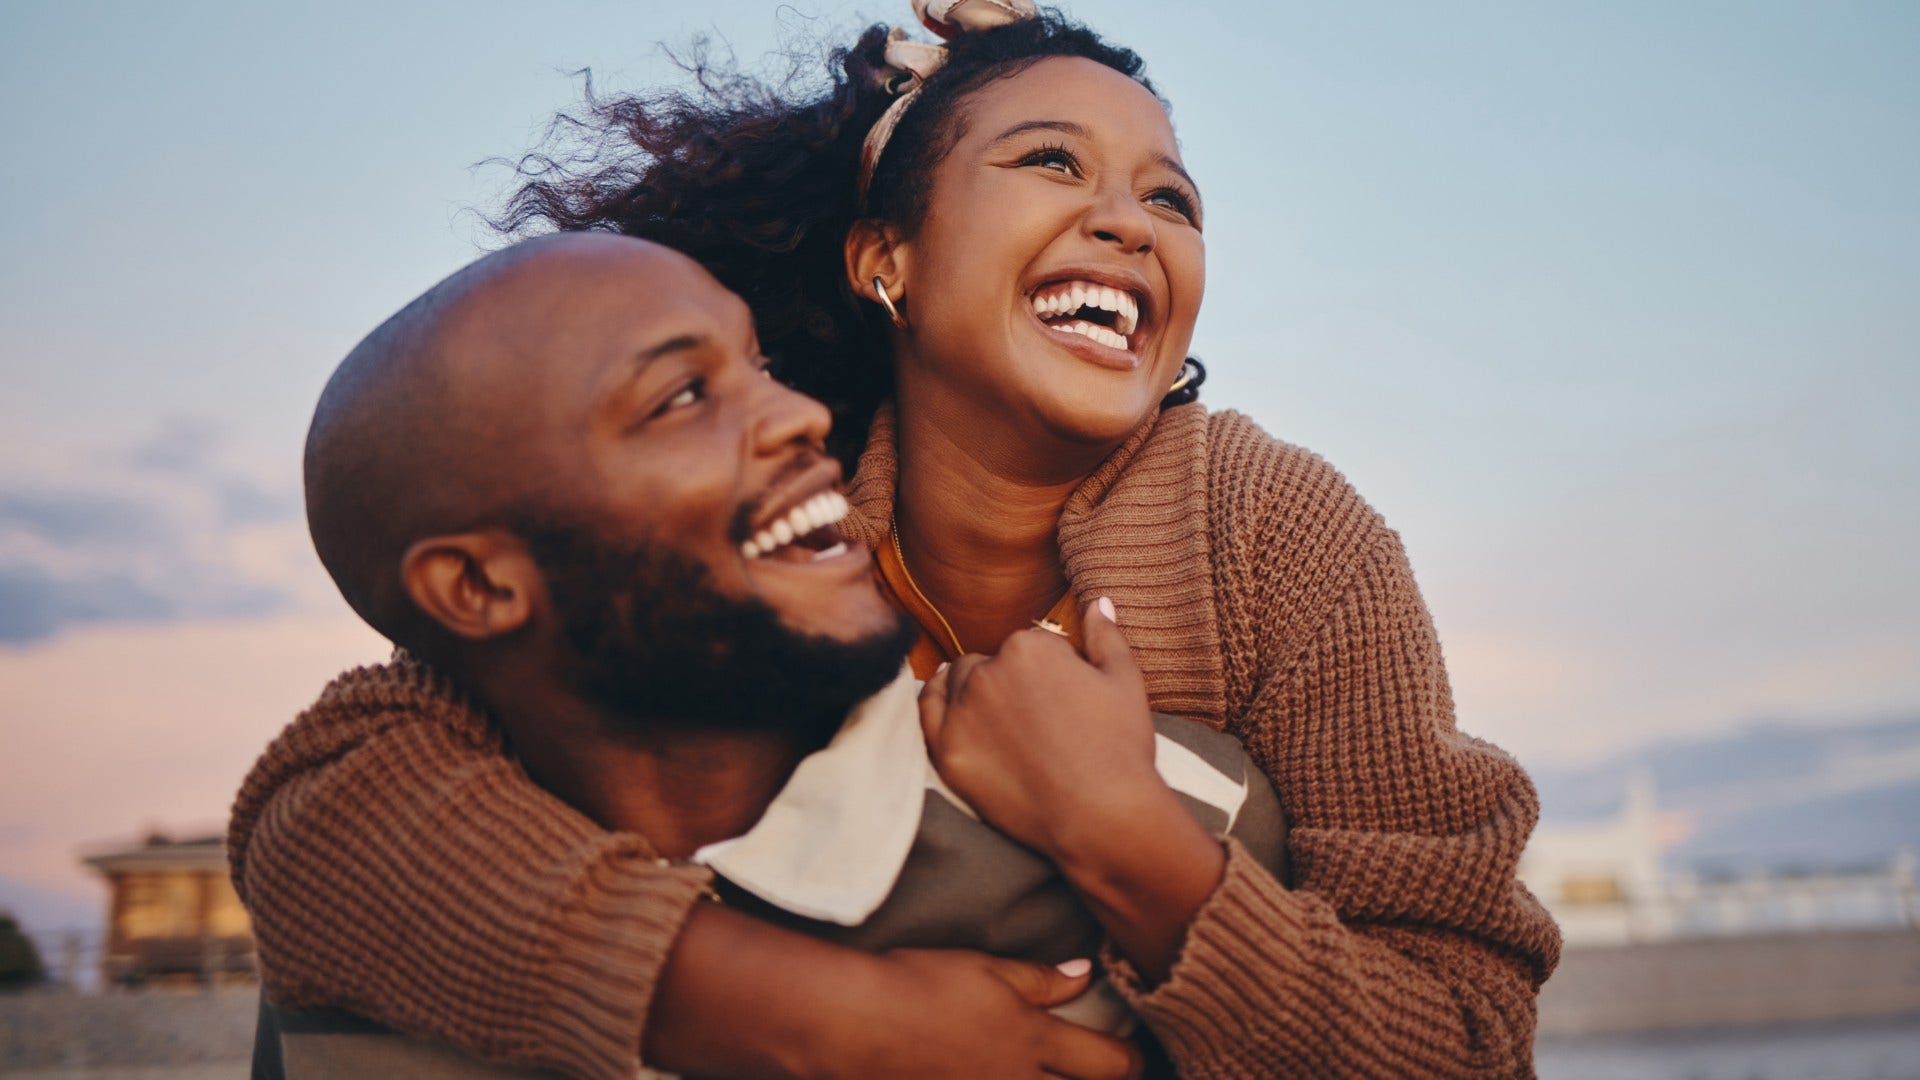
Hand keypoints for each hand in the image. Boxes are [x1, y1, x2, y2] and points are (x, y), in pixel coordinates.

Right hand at [646, 905, 1139, 1079]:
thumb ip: (1040, 980)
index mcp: (1033, 1041)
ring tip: (1051, 1076)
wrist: (855, 1023)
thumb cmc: (919, 985)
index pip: (1109, 1064)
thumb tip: (1086, 973)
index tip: (1140, 1059)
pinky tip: (1000, 1076)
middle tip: (1113, 1072)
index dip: (1132, 1064)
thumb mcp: (986, 969)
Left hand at [918, 598, 1159, 859]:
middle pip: (989, 662)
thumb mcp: (1125, 680)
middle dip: (1008, 679)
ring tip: (1001, 718)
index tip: (1063, 698)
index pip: (1030, 645)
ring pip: (957, 684)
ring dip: (974, 692)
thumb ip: (1105, 635)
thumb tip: (1097, 601)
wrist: (1102, 816)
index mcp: (1029, 646)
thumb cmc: (1120, 748)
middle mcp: (988, 671)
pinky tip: (947, 703)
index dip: (1050, 670)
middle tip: (1036, 716)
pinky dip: (935, 703)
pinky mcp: (947, 751)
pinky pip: (926, 712)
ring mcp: (962, 712)